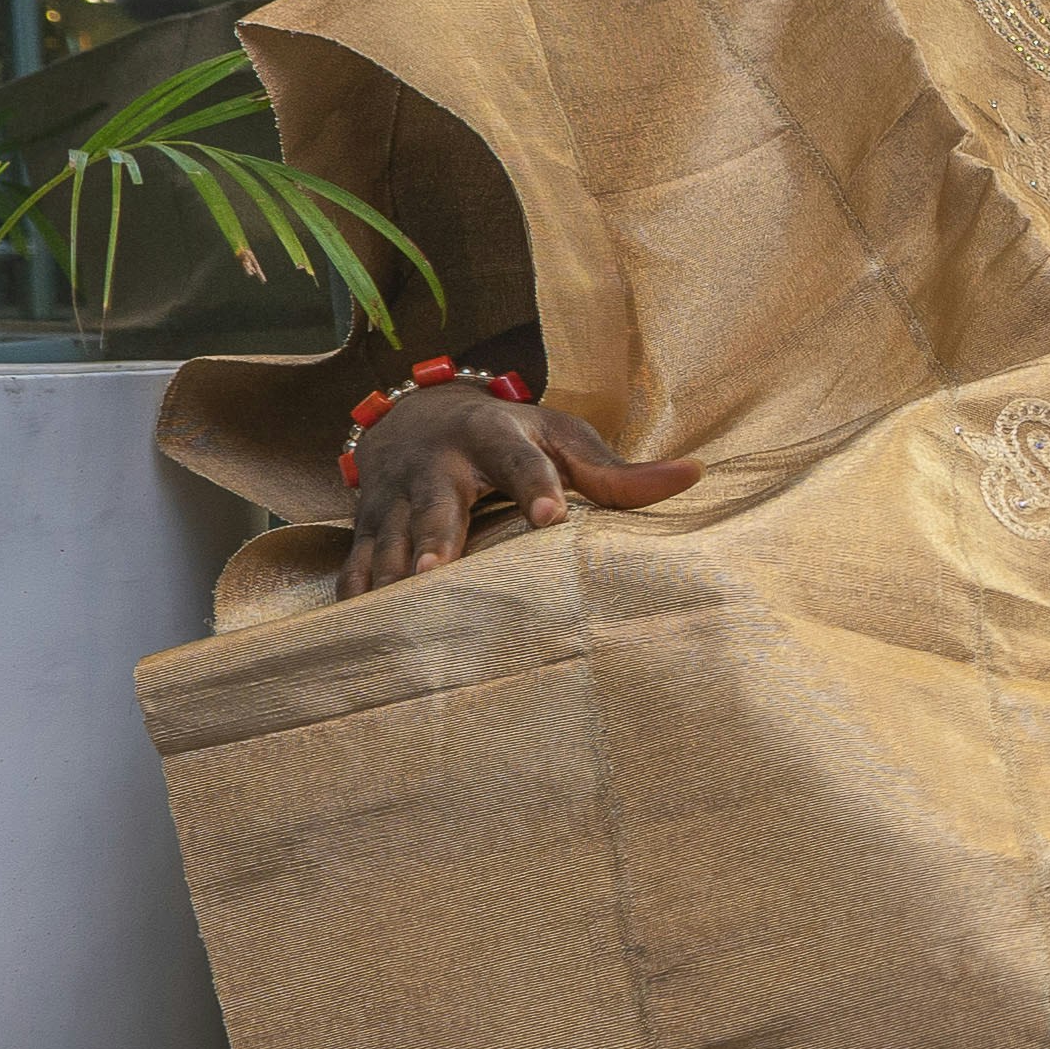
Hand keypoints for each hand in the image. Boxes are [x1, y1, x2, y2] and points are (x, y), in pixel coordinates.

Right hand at [342, 384, 698, 596]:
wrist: (419, 415)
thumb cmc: (509, 435)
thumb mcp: (561, 438)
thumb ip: (618, 470)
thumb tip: (695, 475)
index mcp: (491, 435)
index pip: (516, 460)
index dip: (534, 485)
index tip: (551, 518)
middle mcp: (435, 465)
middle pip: (436, 502)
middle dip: (434, 535)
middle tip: (433, 569)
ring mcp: (393, 498)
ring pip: (386, 537)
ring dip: (388, 572)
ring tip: (395, 609)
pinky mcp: (365, 528)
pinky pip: (354, 565)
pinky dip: (354, 596)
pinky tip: (355, 633)